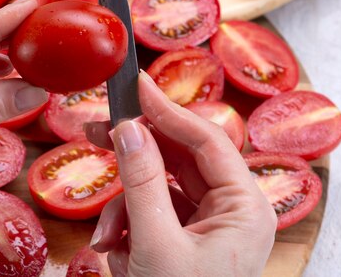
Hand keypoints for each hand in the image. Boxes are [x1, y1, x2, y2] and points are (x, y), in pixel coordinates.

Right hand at [85, 71, 276, 276]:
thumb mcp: (156, 244)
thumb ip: (141, 181)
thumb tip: (127, 127)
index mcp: (244, 205)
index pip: (206, 139)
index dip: (168, 109)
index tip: (135, 86)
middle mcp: (228, 208)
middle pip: (177, 157)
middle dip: (135, 154)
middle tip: (96, 126)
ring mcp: (203, 222)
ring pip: (156, 183)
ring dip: (123, 204)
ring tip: (109, 241)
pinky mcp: (181, 234)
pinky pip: (148, 209)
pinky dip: (126, 223)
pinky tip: (116, 253)